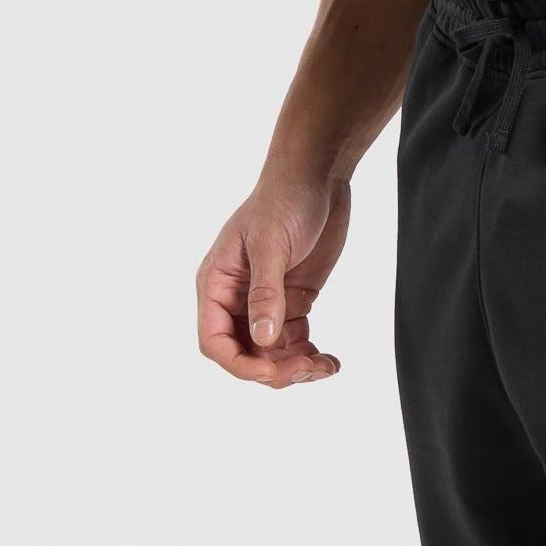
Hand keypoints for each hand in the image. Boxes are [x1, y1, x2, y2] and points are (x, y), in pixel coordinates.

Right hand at [196, 173, 349, 388]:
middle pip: (245, 353)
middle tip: (307, 368)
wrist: (318, 174)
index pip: (215, 341)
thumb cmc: (284, 199)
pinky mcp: (293, 299)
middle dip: (273, 369)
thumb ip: (265, 293)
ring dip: (295, 367)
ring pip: (271, 353)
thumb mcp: (270, 244)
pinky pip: (295, 340)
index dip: (238, 364)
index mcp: (217, 284)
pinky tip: (331, 362)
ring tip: (324, 367)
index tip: (271, 370)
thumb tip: (262, 341)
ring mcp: (266, 301)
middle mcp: (237, 298)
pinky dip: (310, 355)